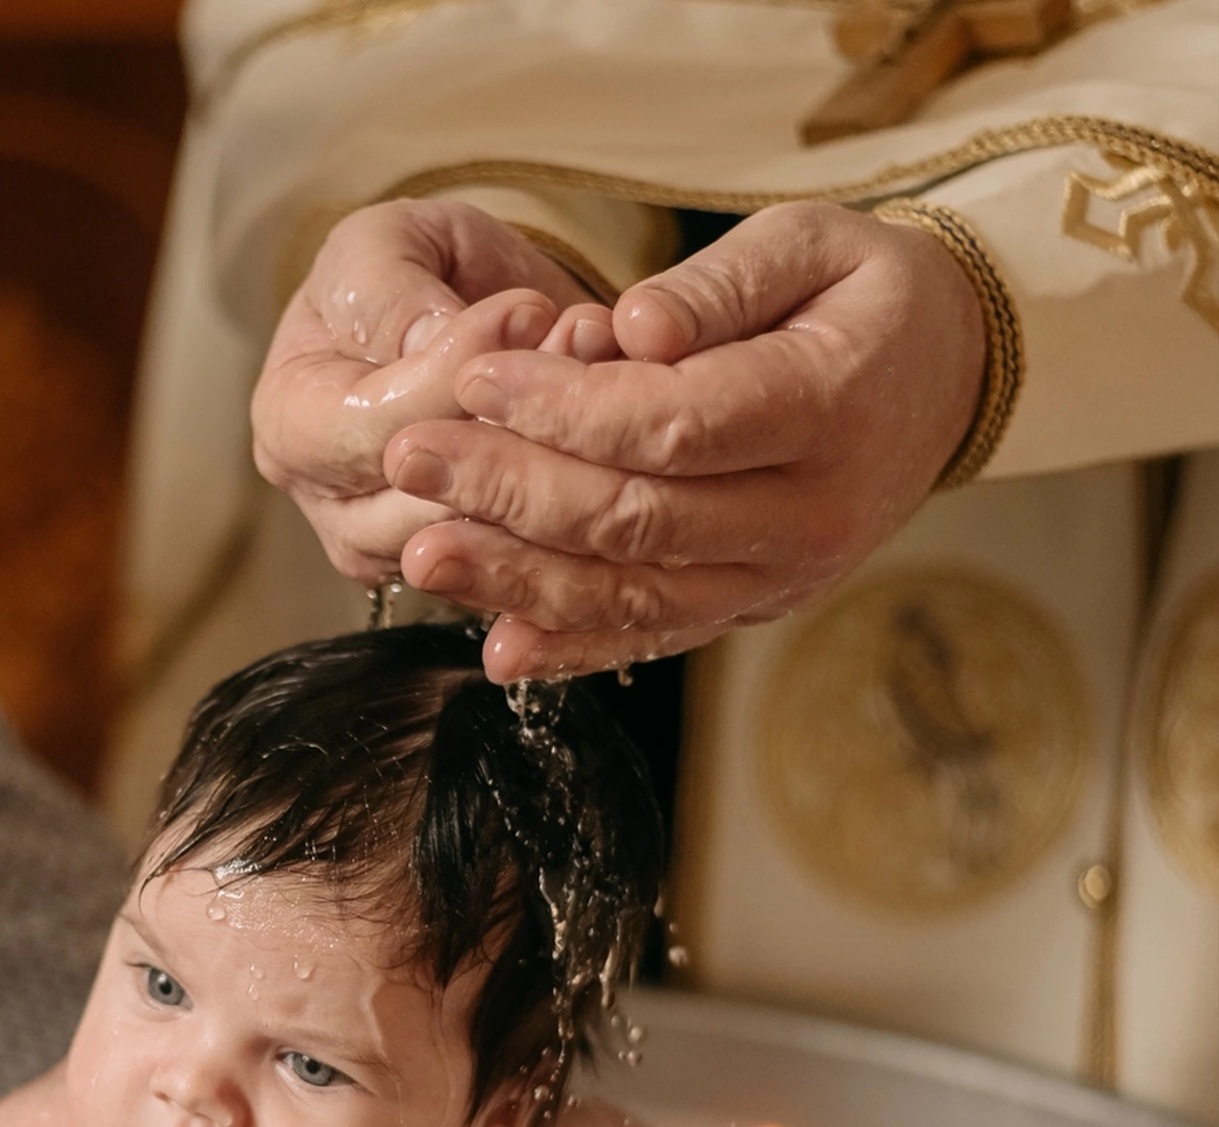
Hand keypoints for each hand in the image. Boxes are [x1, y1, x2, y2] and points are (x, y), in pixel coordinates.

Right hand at [251, 198, 583, 580]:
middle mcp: (329, 504)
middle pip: (425, 497)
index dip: (451, 377)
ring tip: (597, 370)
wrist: (452, 320)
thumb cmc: (403, 275)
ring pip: (481, 537)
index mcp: (291, 423)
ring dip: (552, 458)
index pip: (369, 429)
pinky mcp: (457, 574)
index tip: (526, 310)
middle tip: (581, 338)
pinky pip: (522, 556)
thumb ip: (390, 291)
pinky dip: (572, 495)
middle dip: (514, 423)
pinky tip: (604, 427)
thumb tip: (425, 344)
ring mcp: (389, 550)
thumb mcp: (384, 244)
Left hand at [384, 200, 986, 677]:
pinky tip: (495, 648)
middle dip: (511, 492)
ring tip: (421, 553)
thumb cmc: (866, 297)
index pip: (673, 424)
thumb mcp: (816, 242)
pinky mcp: (751, 608)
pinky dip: (572, 650)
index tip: (474, 380)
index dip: (563, 409)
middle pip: (637, 518)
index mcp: (830, 405)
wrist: (947, 380)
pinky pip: (654, 636)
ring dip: (518, 581)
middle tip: (412, 460)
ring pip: (634, 593)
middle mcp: (809, 513)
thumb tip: (624, 329)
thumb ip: (718, 285)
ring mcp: (781, 577)